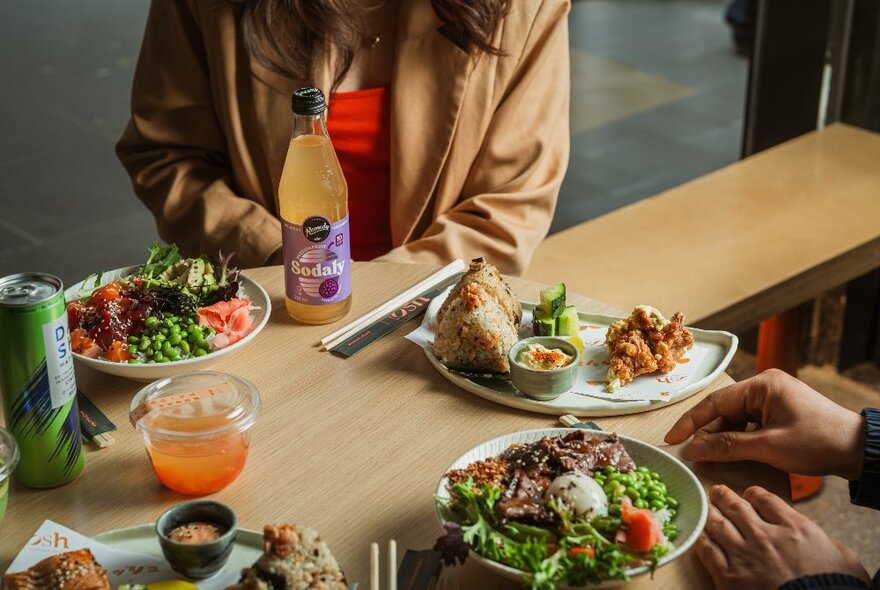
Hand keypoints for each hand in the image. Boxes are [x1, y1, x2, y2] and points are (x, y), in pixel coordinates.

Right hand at [665, 369, 865, 479]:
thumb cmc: (817, 442)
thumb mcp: (769, 446)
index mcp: (762, 385)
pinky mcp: (780, 412)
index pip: (716, 402)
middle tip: (692, 454)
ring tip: (708, 456)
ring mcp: (773, 399)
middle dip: (707, 432)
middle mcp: (765, 386)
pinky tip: (730, 452)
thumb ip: (727, 446)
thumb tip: (693, 449)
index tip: (672, 439)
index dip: (691, 422)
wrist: (859, 449)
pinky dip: (738, 438)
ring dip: (723, 437)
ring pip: (736, 418)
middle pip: (724, 409)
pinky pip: (750, 423)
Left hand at [696, 485, 869, 589]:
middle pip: (736, 507)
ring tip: (705, 506)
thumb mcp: (845, 561)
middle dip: (724, 496)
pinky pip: (708, 551)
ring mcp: (743, 554)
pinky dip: (702, 539)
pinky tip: (700, 535)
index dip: (754, 494)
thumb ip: (831, 546)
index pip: (766, 499)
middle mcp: (764, 535)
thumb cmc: (833, 587)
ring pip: (718, 524)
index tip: (749, 493)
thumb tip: (830, 547)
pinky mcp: (728, 576)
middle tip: (717, 491)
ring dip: (709, 512)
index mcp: (793, 527)